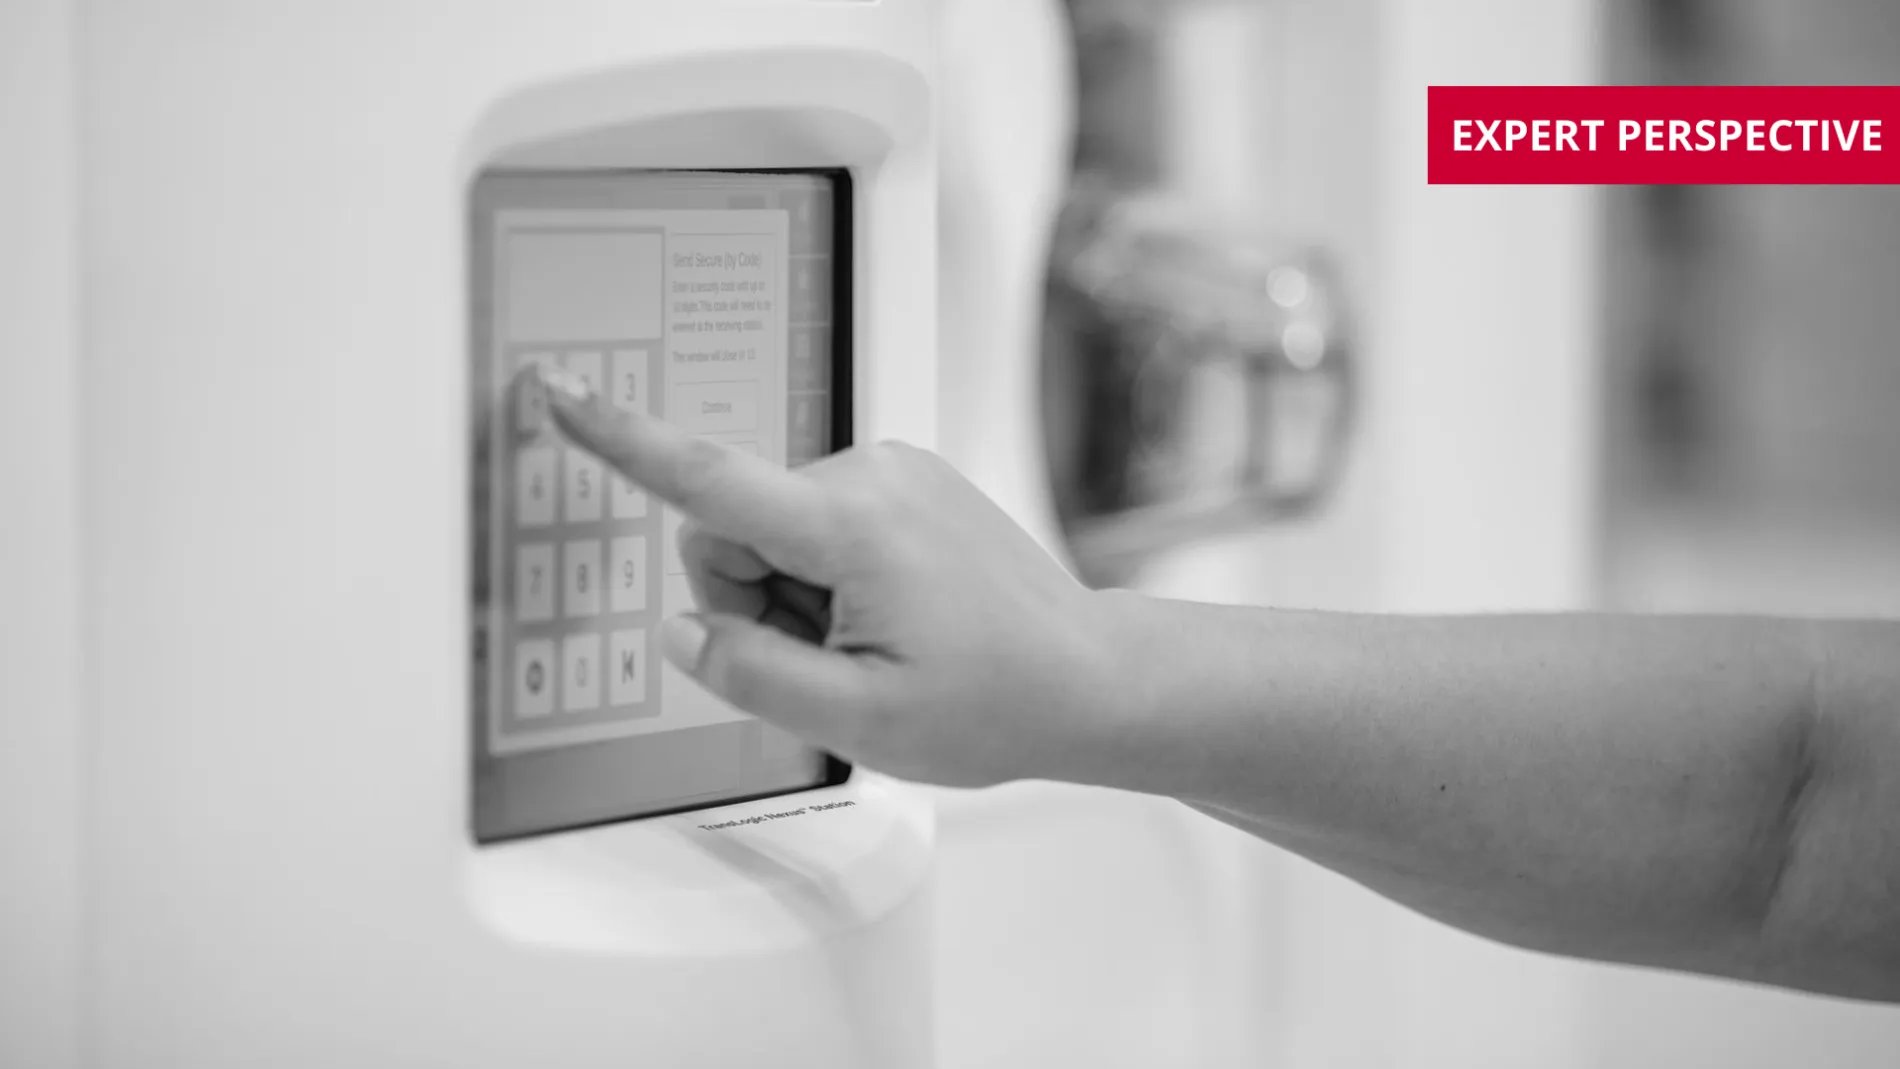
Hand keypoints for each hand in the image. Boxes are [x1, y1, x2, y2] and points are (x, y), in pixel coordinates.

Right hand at [532, 366, 1137, 788]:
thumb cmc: (996, 701)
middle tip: (831, 659)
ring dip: (795, 595)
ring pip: (773, 531)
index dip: (621, 440)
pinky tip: (891, 618)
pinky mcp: (905, 482)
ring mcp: (893, 472)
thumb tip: (683, 630)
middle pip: (732, 529)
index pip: (708, 480)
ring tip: (874, 642)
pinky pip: (818, 524)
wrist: (1087, 679)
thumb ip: (751, 674)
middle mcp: (871, 476)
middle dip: (752, 600)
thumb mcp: (858, 722)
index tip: (560, 393)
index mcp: (854, 526)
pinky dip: (829, 575)